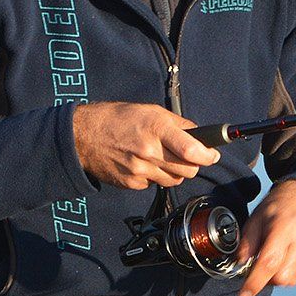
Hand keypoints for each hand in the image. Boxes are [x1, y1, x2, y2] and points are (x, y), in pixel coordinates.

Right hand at [72, 102, 219, 189]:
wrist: (83, 136)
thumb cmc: (117, 119)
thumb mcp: (150, 111)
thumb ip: (178, 124)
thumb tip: (199, 136)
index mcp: (156, 128)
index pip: (192, 150)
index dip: (208, 156)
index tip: (213, 155)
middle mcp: (149, 151)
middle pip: (188, 170)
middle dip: (193, 164)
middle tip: (189, 156)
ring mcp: (140, 170)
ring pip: (174, 180)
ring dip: (174, 172)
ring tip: (162, 158)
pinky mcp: (132, 183)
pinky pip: (155, 184)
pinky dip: (155, 176)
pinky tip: (144, 163)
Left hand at [236, 180, 295, 295]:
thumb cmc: (278, 209)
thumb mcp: (255, 219)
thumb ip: (246, 244)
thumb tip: (241, 266)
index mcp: (284, 226)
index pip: (270, 262)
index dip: (255, 282)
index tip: (244, 294)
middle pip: (282, 276)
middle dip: (268, 277)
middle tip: (265, 263)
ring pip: (293, 280)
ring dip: (282, 275)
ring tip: (281, 255)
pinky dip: (295, 272)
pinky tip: (293, 255)